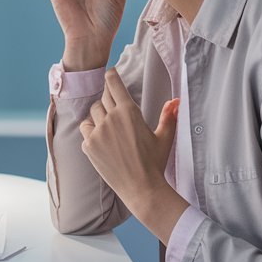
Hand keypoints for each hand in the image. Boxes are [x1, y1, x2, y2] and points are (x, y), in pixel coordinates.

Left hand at [78, 69, 185, 241]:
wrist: (141, 188)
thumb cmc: (155, 162)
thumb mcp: (164, 137)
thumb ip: (168, 115)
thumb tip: (175, 100)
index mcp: (129, 111)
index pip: (113, 84)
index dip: (111, 76)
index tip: (110, 73)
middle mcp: (110, 118)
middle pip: (103, 98)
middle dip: (108, 99)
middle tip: (114, 106)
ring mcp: (97, 132)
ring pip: (92, 112)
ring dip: (99, 114)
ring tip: (109, 125)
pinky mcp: (88, 145)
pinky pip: (85, 129)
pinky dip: (91, 131)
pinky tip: (102, 139)